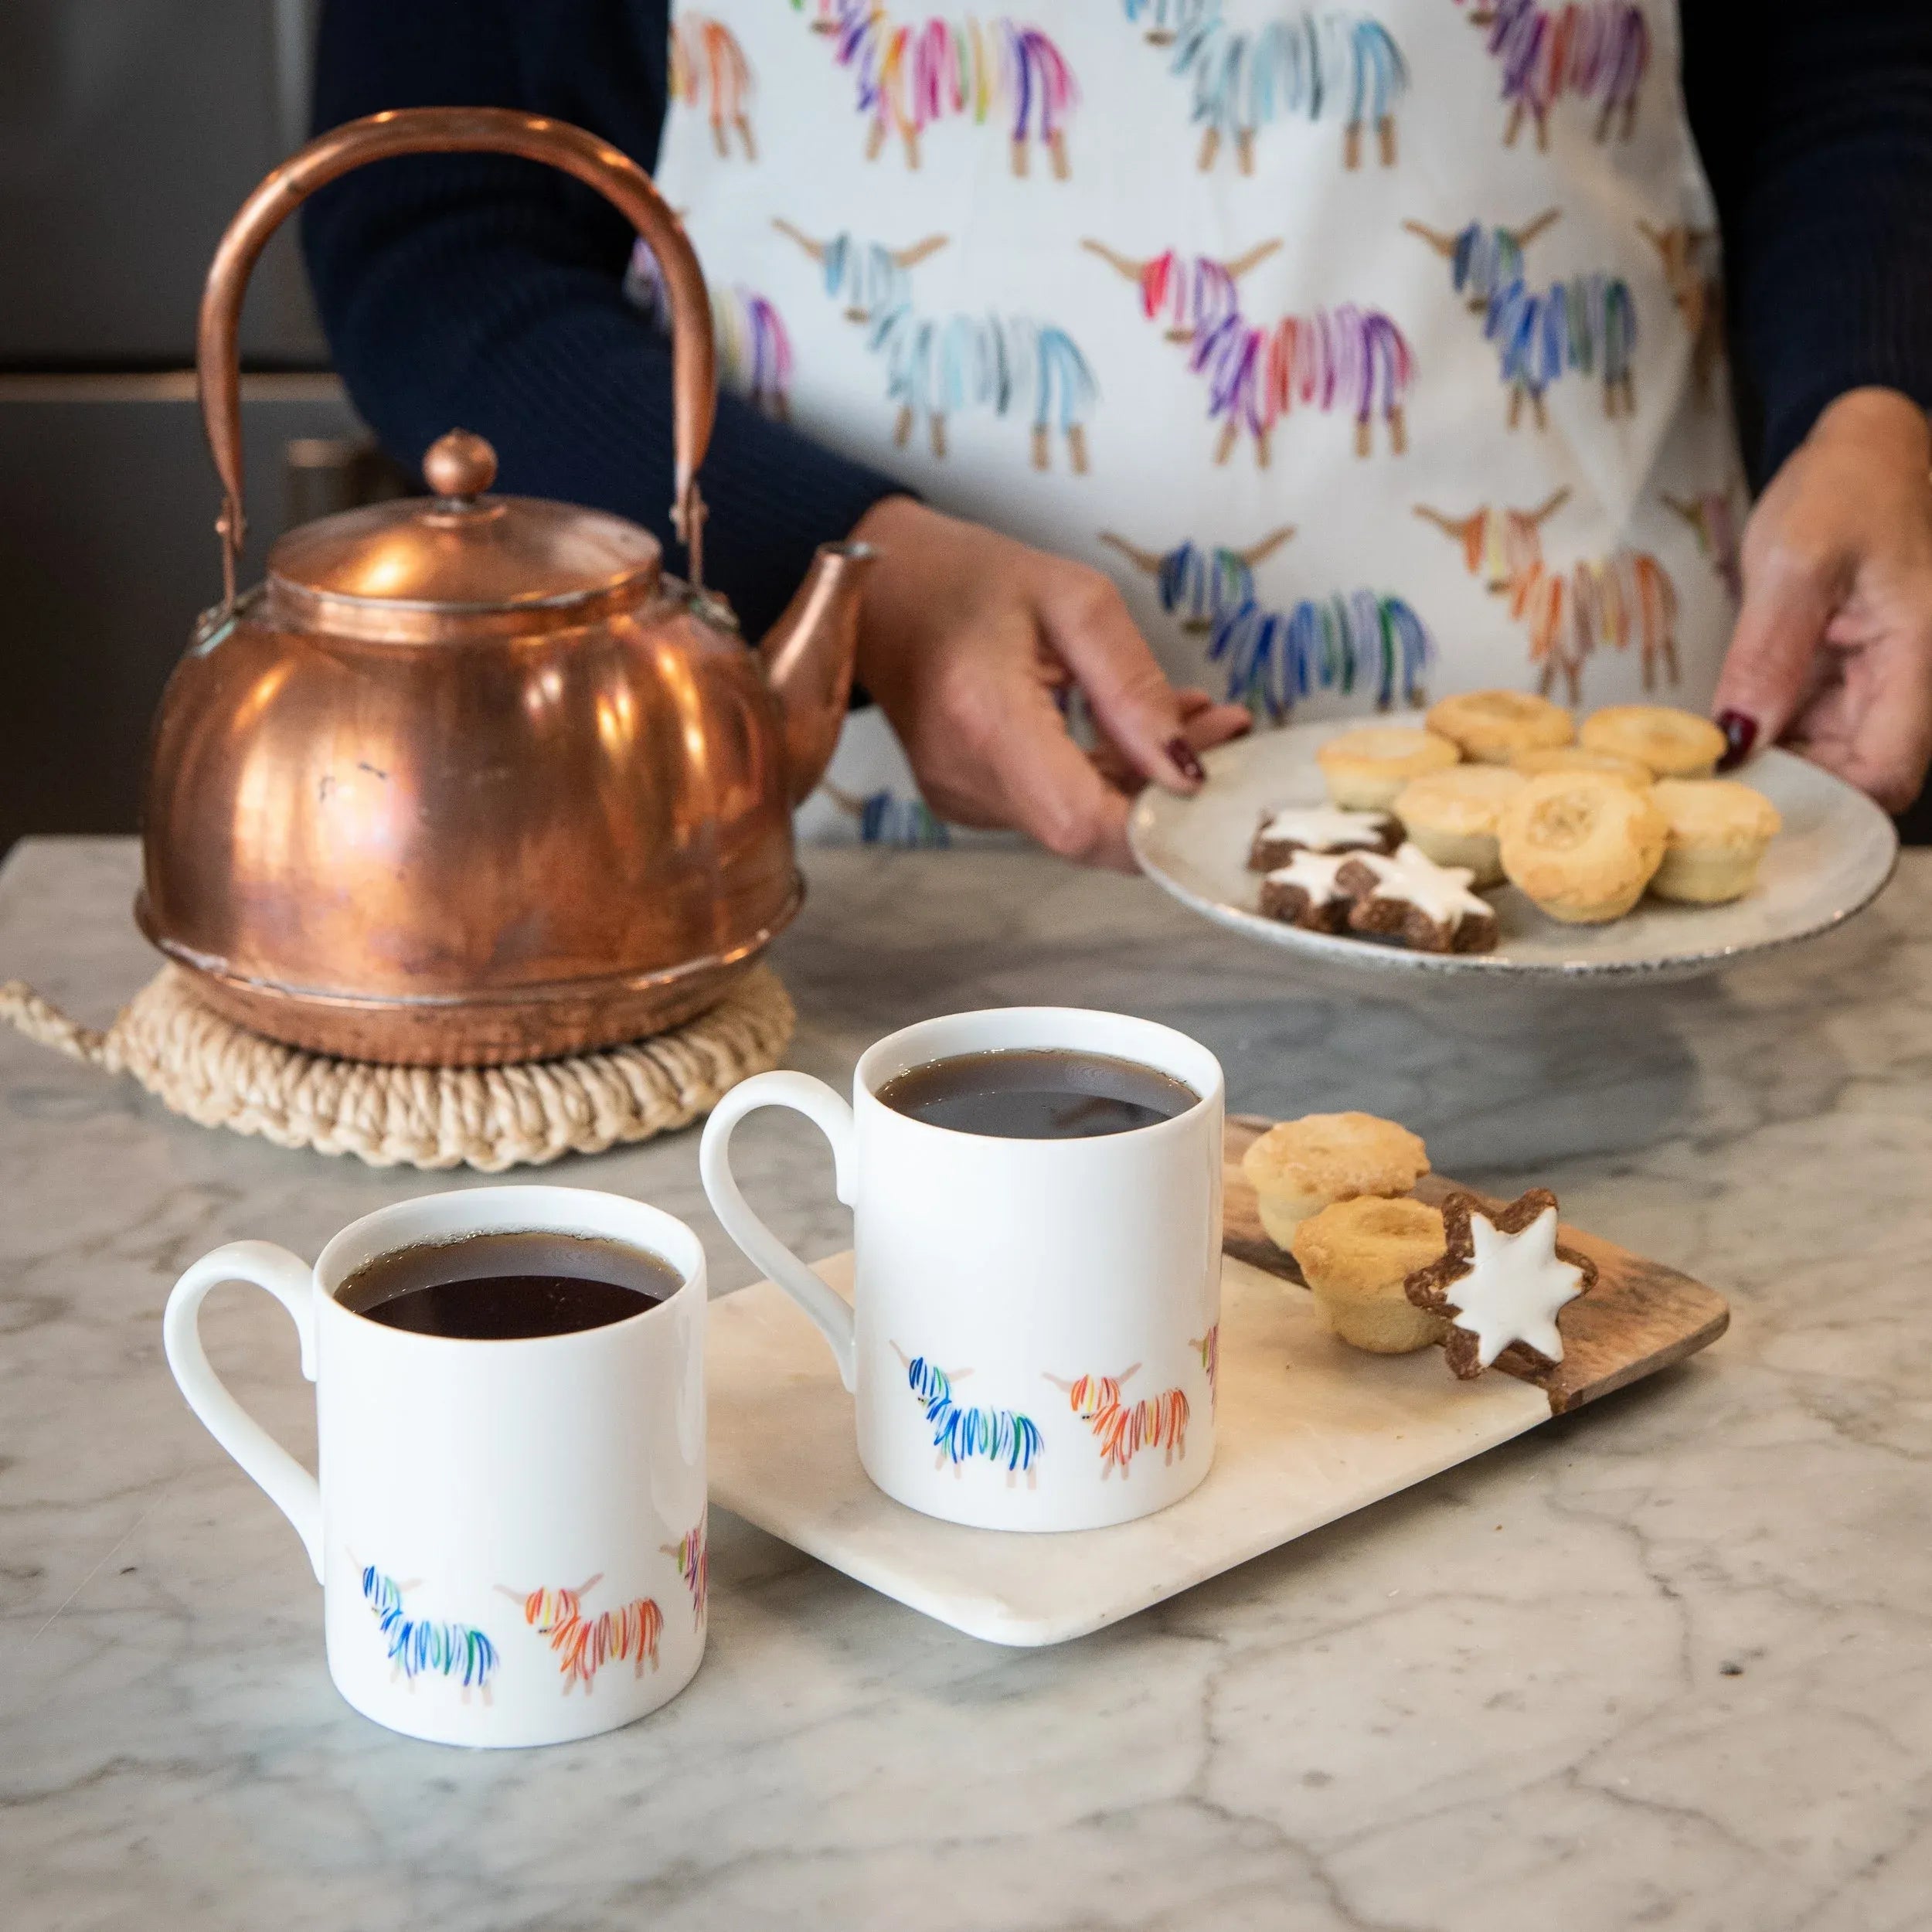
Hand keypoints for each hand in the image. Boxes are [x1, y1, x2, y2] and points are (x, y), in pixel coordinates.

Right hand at [847, 496, 1252, 868]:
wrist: (881, 588)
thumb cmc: (966, 577)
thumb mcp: (1072, 599)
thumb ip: (1134, 687)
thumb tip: (1185, 770)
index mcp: (983, 718)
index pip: (1083, 825)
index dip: (1158, 824)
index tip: (1216, 776)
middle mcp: (964, 777)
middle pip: (1089, 829)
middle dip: (1168, 793)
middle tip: (1226, 726)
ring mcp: (961, 797)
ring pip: (1078, 824)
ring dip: (1144, 782)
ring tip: (1194, 716)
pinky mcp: (969, 799)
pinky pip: (1054, 808)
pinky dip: (1107, 778)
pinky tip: (1138, 732)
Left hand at [1714, 388, 1931, 812]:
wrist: (1865, 447)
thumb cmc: (1846, 485)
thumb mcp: (1798, 560)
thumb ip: (1769, 654)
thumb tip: (1739, 739)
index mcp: (1917, 656)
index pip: (1887, 772)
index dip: (1826, 804)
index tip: (1750, 805)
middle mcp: (1905, 679)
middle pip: (1854, 775)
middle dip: (1785, 790)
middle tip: (1703, 795)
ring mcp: (1873, 680)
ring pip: (1825, 755)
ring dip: (1768, 765)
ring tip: (1699, 771)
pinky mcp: (1841, 673)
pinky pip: (1805, 724)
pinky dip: (1763, 734)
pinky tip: (1717, 736)